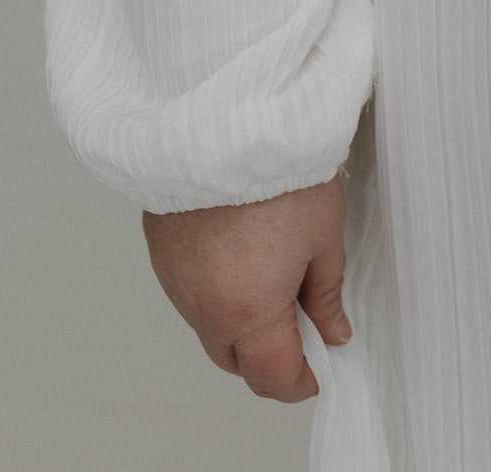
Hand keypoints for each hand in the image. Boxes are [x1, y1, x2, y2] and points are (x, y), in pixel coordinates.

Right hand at [142, 172, 351, 403]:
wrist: (230, 111)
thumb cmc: (282, 169)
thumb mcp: (324, 235)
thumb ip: (326, 295)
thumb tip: (332, 334)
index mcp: (247, 311)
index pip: (272, 377)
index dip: (302, 380)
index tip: (321, 366)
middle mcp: (201, 304)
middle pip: (233, 357)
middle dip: (267, 354)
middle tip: (300, 321)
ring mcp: (173, 275)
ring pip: (206, 323)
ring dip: (236, 318)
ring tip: (268, 274)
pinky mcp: (158, 245)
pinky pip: (186, 287)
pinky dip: (212, 285)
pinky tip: (236, 250)